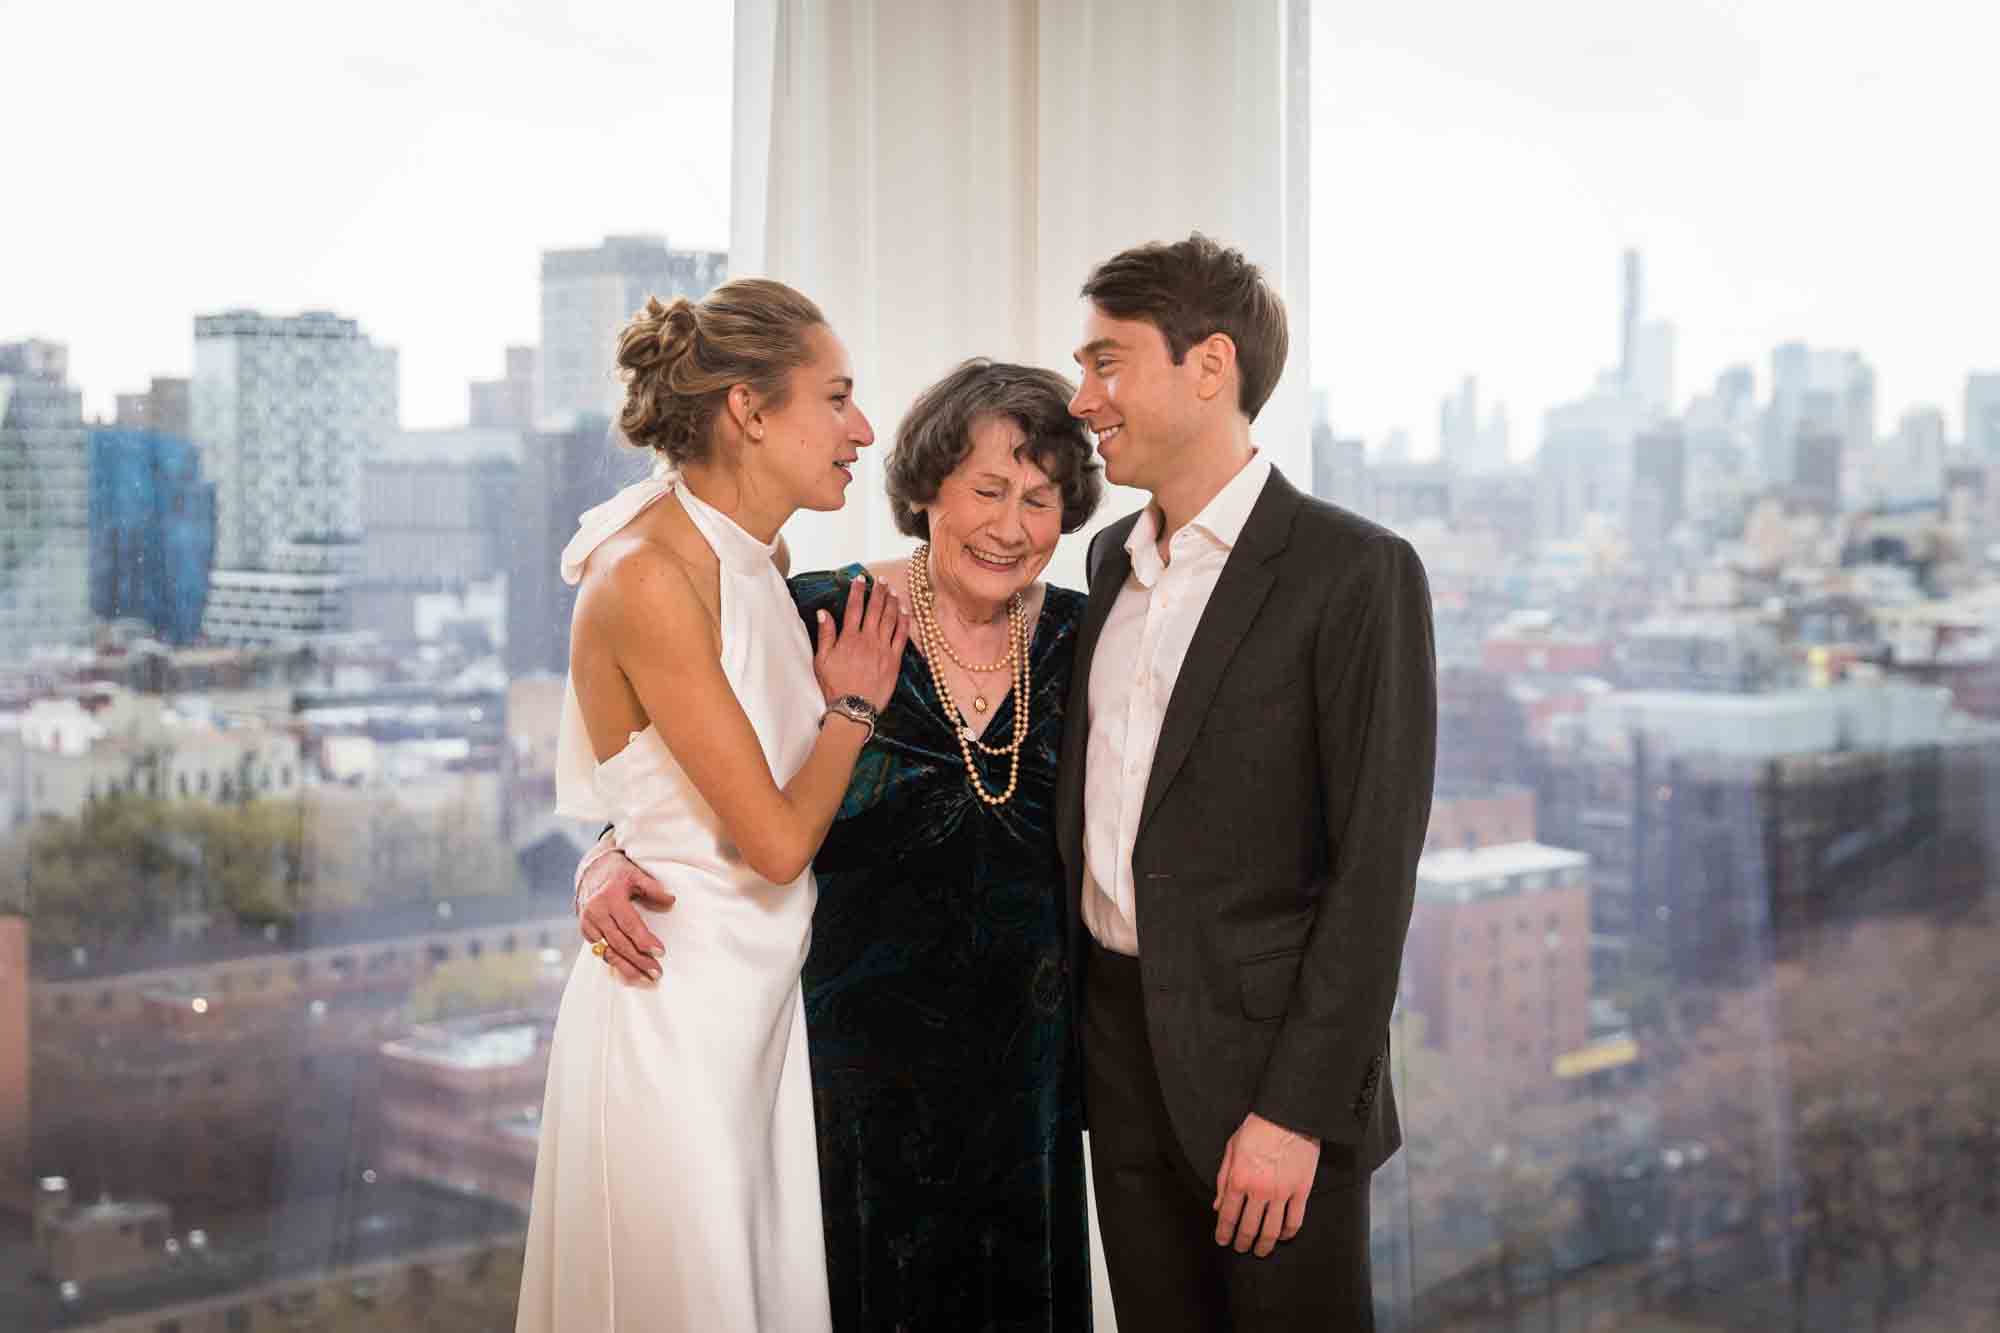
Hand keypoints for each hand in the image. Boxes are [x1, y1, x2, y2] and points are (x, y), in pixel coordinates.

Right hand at [578, 848, 673, 982]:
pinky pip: (601, 952)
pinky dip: (615, 963)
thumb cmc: (619, 873)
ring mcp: (588, 923)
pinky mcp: (585, 931)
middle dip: (639, 960)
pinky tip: (630, 972)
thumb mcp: (637, 874)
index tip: (660, 952)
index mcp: (610, 897)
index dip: (644, 940)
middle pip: (620, 943)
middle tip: (657, 972)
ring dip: (627, 967)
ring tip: (646, 978)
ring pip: (608, 952)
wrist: (591, 871)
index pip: (629, 924)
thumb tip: (671, 900)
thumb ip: (653, 887)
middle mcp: (596, 912)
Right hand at [813, 575, 907, 712]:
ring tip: (892, 590)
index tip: (860, 579)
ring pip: (890, 619)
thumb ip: (825, 635)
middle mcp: (867, 639)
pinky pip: (901, 636)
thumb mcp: (822, 660)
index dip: (857, 591)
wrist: (853, 708)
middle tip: (880, 580)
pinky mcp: (894, 660)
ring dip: (891, 602)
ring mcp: (883, 649)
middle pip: (875, 609)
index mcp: (849, 638)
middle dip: (878, 592)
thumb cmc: (834, 686)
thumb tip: (823, 612)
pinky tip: (905, 611)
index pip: (853, 608)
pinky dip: (904, 621)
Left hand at [1213, 1112, 1320, 1256]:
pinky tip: (1283, 1236)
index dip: (1224, 1232)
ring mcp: (1282, 1193)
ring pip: (1272, 1230)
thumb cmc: (1258, 1127)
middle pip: (1249, 1228)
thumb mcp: (1231, 1148)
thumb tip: (1217, 1204)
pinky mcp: (1301, 1191)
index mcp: (1238, 1179)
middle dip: (1242, 1242)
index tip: (1223, 1240)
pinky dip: (1288, 1233)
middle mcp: (1259, 1190)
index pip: (1227, 1215)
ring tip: (1261, 1250)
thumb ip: (1222, 1178)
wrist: (1288, 1115)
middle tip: (1241, 1248)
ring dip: (1264, 1245)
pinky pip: (1295, 1220)